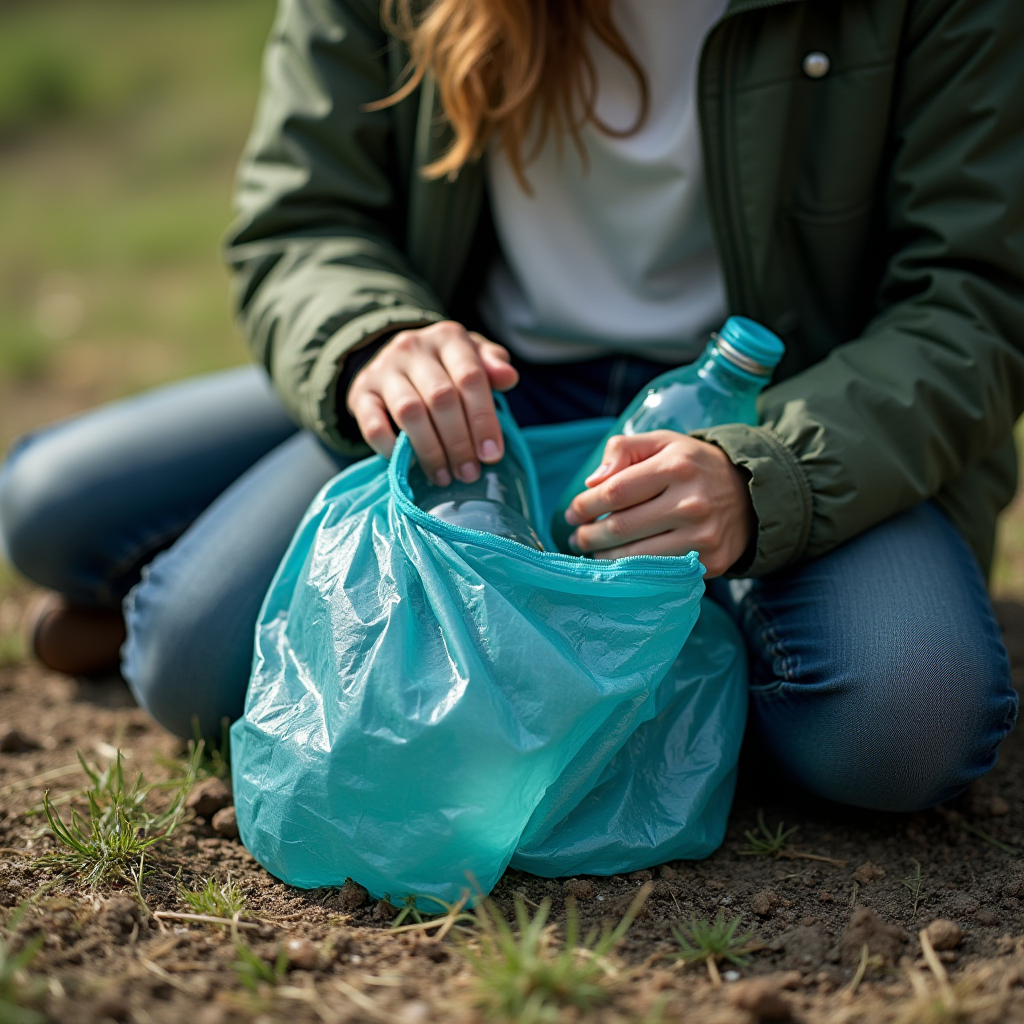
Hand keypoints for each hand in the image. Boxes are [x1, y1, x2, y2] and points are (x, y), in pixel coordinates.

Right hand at [347, 321, 518, 484]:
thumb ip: (493, 367)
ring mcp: (383, 369)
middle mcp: (413, 348)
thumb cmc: (445, 367)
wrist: (394, 362)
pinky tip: (406, 463)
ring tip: (444, 476)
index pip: (470, 378)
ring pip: (409, 412)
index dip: (483, 420)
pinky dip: (390, 446)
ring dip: (430, 450)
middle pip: (441, 398)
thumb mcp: (472, 358)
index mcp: (447, 338)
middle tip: (469, 473)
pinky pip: (373, 423)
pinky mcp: (360, 393)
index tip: (492, 455)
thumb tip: (509, 378)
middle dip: (459, 442)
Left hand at [564, 431, 753, 575]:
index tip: (572, 512)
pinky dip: (632, 572)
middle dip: (589, 535)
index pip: (615, 491)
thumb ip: (623, 450)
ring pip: (635, 556)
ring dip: (604, 557)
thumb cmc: (694, 466)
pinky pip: (659, 573)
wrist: (752, 496)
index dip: (585, 505)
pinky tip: (619, 564)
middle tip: (576, 536)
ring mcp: (703, 537)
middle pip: (621, 527)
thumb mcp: (663, 442)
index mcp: (677, 466)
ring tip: (593, 550)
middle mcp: (692, 502)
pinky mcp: (710, 562)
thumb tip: (592, 482)